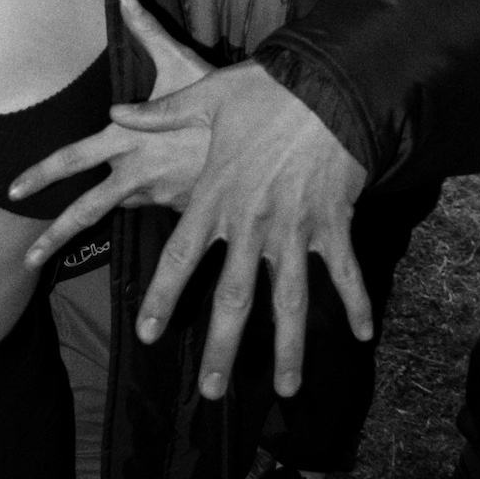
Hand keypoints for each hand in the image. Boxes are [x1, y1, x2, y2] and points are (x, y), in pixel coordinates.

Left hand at [14, 0, 216, 263]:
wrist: (266, 144)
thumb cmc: (221, 97)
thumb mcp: (181, 63)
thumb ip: (147, 31)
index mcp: (126, 139)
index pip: (71, 159)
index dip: (39, 175)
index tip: (11, 191)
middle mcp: (137, 174)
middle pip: (85, 212)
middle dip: (53, 237)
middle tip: (27, 262)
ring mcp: (160, 197)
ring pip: (127, 205)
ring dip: (120, 207)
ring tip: (127, 191)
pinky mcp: (183, 209)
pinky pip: (161, 203)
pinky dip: (161, 194)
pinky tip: (178, 177)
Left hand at [129, 64, 370, 400]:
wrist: (329, 85)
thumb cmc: (267, 89)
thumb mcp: (208, 95)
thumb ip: (161, 113)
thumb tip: (116, 112)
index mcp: (216, 197)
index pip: (180, 257)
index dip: (163, 298)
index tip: (149, 334)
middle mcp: (252, 224)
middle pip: (233, 298)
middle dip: (222, 348)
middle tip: (212, 393)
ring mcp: (295, 229)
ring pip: (290, 301)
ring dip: (287, 349)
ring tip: (284, 389)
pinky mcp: (333, 223)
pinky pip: (344, 272)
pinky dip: (357, 302)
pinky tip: (364, 334)